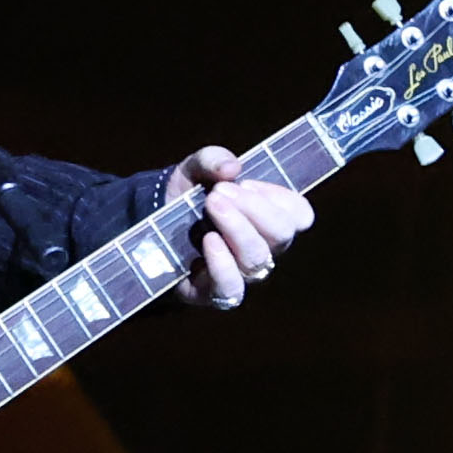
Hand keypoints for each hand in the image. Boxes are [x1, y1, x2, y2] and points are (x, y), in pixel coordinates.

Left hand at [164, 145, 314, 309]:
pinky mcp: (214, 293)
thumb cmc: (186, 197)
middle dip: (254, 207)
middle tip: (220, 191)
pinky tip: (209, 240)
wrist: (151, 225)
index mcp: (268, 219)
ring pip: (257, 259)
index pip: (300, 216)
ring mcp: (241, 273)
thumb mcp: (195, 169)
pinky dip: (223, 263)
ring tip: (212, 205)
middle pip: (281, 235)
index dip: (281, 198)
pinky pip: (231, 287)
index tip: (248, 182)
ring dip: (237, 228)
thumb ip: (213, 160)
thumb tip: (232, 167)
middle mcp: (262, 249)